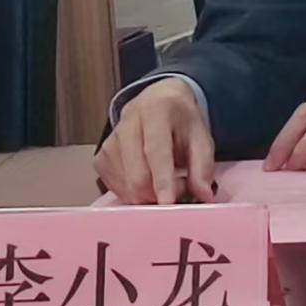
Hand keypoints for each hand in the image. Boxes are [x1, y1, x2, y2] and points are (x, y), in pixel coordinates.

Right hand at [95, 79, 214, 204]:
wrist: (158, 102)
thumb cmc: (180, 121)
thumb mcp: (201, 136)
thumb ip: (203, 166)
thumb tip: (204, 195)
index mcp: (156, 110)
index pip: (156, 150)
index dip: (162, 179)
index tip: (169, 203)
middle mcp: (127, 123)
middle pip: (137, 175)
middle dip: (159, 193)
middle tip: (181, 189)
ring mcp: (110, 141)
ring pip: (126, 186)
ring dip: (148, 195)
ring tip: (166, 180)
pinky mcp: (101, 158)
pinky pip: (116, 188)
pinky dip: (134, 193)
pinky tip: (148, 180)